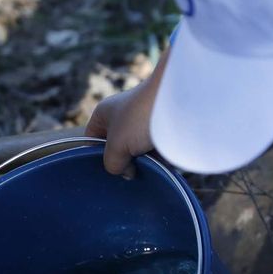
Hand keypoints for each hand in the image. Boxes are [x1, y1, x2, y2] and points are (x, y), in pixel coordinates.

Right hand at [86, 45, 170, 179]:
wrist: (180, 100)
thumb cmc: (140, 119)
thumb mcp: (117, 146)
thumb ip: (113, 164)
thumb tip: (126, 173)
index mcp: (104, 114)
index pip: (91, 140)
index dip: (96, 158)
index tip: (108, 171)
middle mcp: (122, 115)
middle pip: (116, 147)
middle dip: (123, 162)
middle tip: (129, 173)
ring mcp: (142, 121)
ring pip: (137, 150)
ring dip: (142, 161)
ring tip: (149, 166)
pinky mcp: (161, 127)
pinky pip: (155, 148)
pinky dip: (157, 158)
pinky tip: (162, 163)